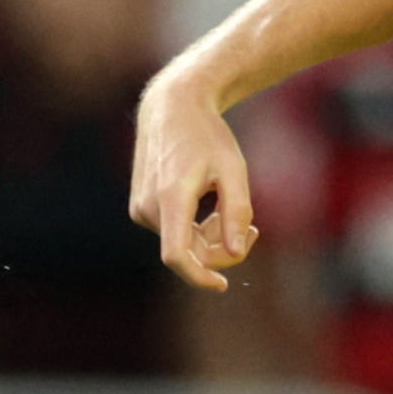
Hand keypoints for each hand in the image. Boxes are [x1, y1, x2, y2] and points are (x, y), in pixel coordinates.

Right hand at [128, 73, 256, 291]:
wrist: (172, 108)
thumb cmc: (207, 136)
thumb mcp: (233, 169)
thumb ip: (236, 212)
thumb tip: (235, 252)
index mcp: (171, 197)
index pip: (177, 255)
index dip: (199, 276)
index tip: (221, 285)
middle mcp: (148, 206)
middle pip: (187, 252)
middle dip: (220, 248)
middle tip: (253, 229)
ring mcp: (140, 208)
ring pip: (180, 243)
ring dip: (208, 236)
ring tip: (226, 206)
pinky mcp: (139, 208)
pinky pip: (172, 232)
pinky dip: (193, 227)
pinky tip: (205, 201)